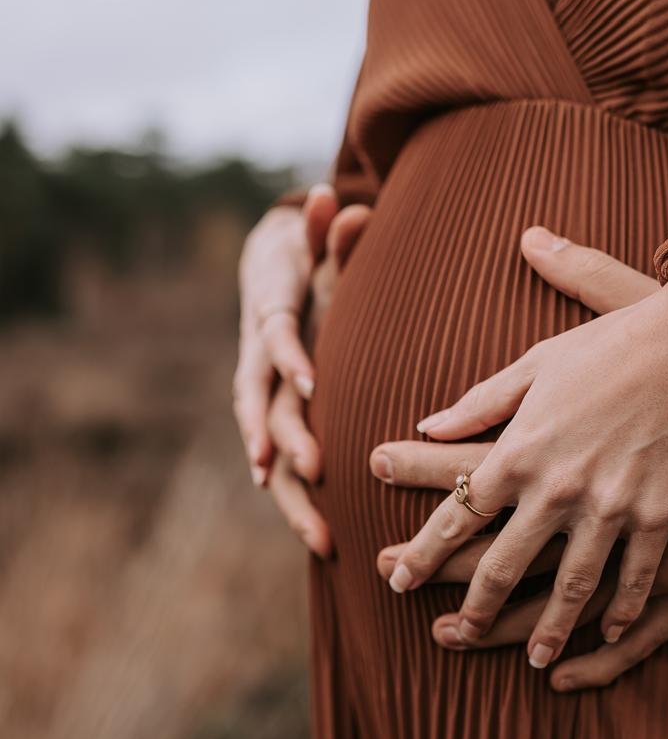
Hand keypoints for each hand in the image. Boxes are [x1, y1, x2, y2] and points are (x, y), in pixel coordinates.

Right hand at [233, 184, 370, 552]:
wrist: (265, 281)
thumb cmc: (300, 262)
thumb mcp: (311, 244)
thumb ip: (326, 230)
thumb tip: (336, 198)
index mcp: (269, 321)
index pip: (275, 340)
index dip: (291, 360)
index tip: (312, 382)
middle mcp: (260, 365)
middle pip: (265, 408)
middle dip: (287, 440)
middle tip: (316, 469)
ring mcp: (265, 399)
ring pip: (270, 451)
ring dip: (292, 495)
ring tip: (323, 538)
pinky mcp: (276, 422)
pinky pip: (283, 468)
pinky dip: (298, 501)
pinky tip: (324, 540)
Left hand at [371, 227, 667, 668]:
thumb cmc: (617, 346)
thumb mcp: (539, 362)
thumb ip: (481, 402)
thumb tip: (429, 425)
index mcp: (520, 448)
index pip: (457, 512)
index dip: (423, 551)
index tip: (397, 579)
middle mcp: (558, 487)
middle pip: (503, 563)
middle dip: (475, 607)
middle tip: (452, 635)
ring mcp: (611, 506)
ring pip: (570, 586)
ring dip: (548, 628)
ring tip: (532, 658)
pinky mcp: (659, 515)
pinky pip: (635, 578)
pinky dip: (622, 611)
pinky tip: (610, 631)